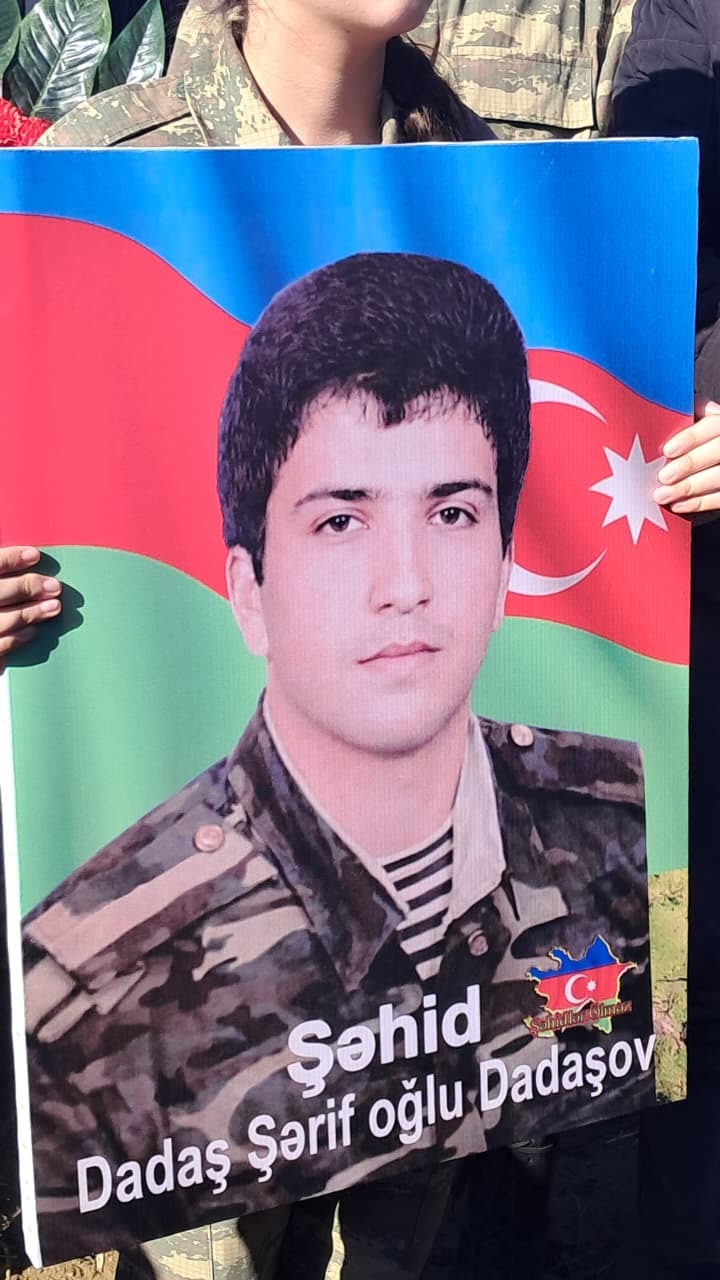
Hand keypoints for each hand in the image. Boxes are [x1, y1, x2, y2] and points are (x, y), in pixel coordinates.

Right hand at [0, 546, 60, 671]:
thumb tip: (24, 556)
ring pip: (5, 620)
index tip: (35, 555)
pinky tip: (33, 631)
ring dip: (32, 613)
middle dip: (29, 587)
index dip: (11, 558)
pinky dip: (18, 638)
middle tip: (55, 586)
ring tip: (55, 607)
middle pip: (0, 592)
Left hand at [653, 399, 719, 517]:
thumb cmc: (698, 437)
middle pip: (718, 451)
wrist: (708, 460)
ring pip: (719, 477)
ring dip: (689, 488)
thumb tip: (663, 415)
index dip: (691, 437)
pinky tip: (678, 504)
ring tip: (662, 495)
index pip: (713, 425)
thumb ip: (686, 414)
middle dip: (689, 465)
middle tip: (663, 476)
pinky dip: (699, 503)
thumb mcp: (694, 417)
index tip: (668, 450)